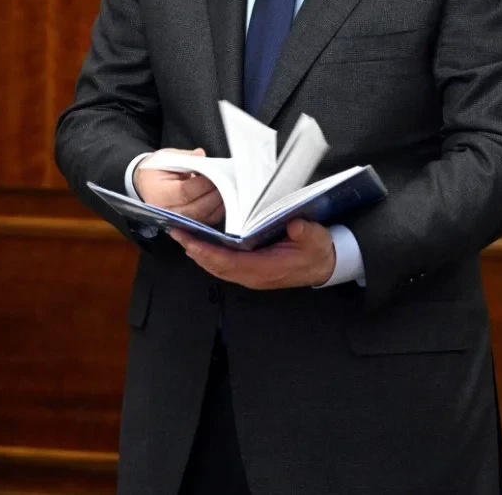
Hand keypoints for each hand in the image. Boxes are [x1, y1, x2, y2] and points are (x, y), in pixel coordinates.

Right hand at [134, 148, 224, 223]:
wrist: (144, 183)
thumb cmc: (155, 169)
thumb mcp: (166, 157)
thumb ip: (184, 157)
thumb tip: (201, 155)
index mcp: (158, 193)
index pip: (185, 192)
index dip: (203, 185)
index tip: (218, 174)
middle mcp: (165, 211)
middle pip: (196, 209)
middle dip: (215, 196)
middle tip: (229, 183)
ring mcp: (175, 221)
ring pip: (202, 218)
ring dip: (219, 206)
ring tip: (230, 191)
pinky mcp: (184, 224)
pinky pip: (204, 222)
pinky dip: (216, 212)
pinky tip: (225, 201)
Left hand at [169, 219, 335, 289]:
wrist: (324, 265)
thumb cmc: (317, 250)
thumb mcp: (316, 238)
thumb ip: (305, 232)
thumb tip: (294, 226)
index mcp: (265, 268)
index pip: (228, 262)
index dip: (207, 252)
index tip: (189, 240)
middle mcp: (253, 276)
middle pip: (216, 267)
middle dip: (195, 251)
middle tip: (177, 233)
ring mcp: (250, 276)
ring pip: (217, 269)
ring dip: (199, 254)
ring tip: (183, 237)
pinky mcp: (250, 272)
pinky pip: (223, 267)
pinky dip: (208, 257)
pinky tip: (200, 246)